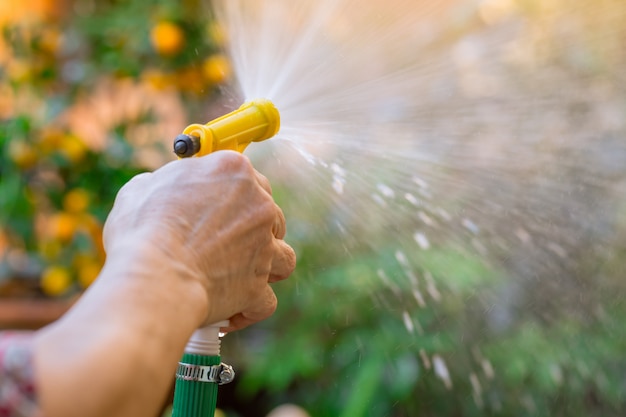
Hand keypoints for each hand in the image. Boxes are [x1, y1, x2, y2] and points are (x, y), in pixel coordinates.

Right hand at [103, 151, 295, 330]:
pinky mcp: (259, 284)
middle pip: (272, 215)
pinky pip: (267, 300)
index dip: (233, 195)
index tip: (220, 207)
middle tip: (226, 243)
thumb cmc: (142, 230)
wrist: (154, 277)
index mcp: (233, 171)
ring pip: (284, 256)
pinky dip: (251, 308)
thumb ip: (165, 183)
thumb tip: (162, 189)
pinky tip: (232, 312)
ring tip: (242, 275)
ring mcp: (264, 246)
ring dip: (268, 266)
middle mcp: (259, 204)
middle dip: (254, 230)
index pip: (247, 177)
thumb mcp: (142, 189)